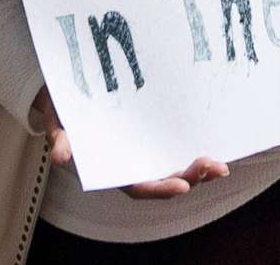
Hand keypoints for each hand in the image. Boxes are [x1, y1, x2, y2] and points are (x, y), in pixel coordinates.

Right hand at [32, 90, 227, 198]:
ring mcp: (147, 149)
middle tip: (215, 168)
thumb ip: (61, 138)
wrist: (70, 89)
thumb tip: (60, 155)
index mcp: (112, 167)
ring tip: (220, 165)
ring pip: (176, 166)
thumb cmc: (65, 108)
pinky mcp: (156, 132)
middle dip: (192, 179)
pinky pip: (179, 144)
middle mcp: (133, 162)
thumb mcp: (59, 120)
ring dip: (199, 169)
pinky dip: (196, 147)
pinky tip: (216, 142)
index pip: (138, 186)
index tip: (182, 187)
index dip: (159, 189)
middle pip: (165, 179)